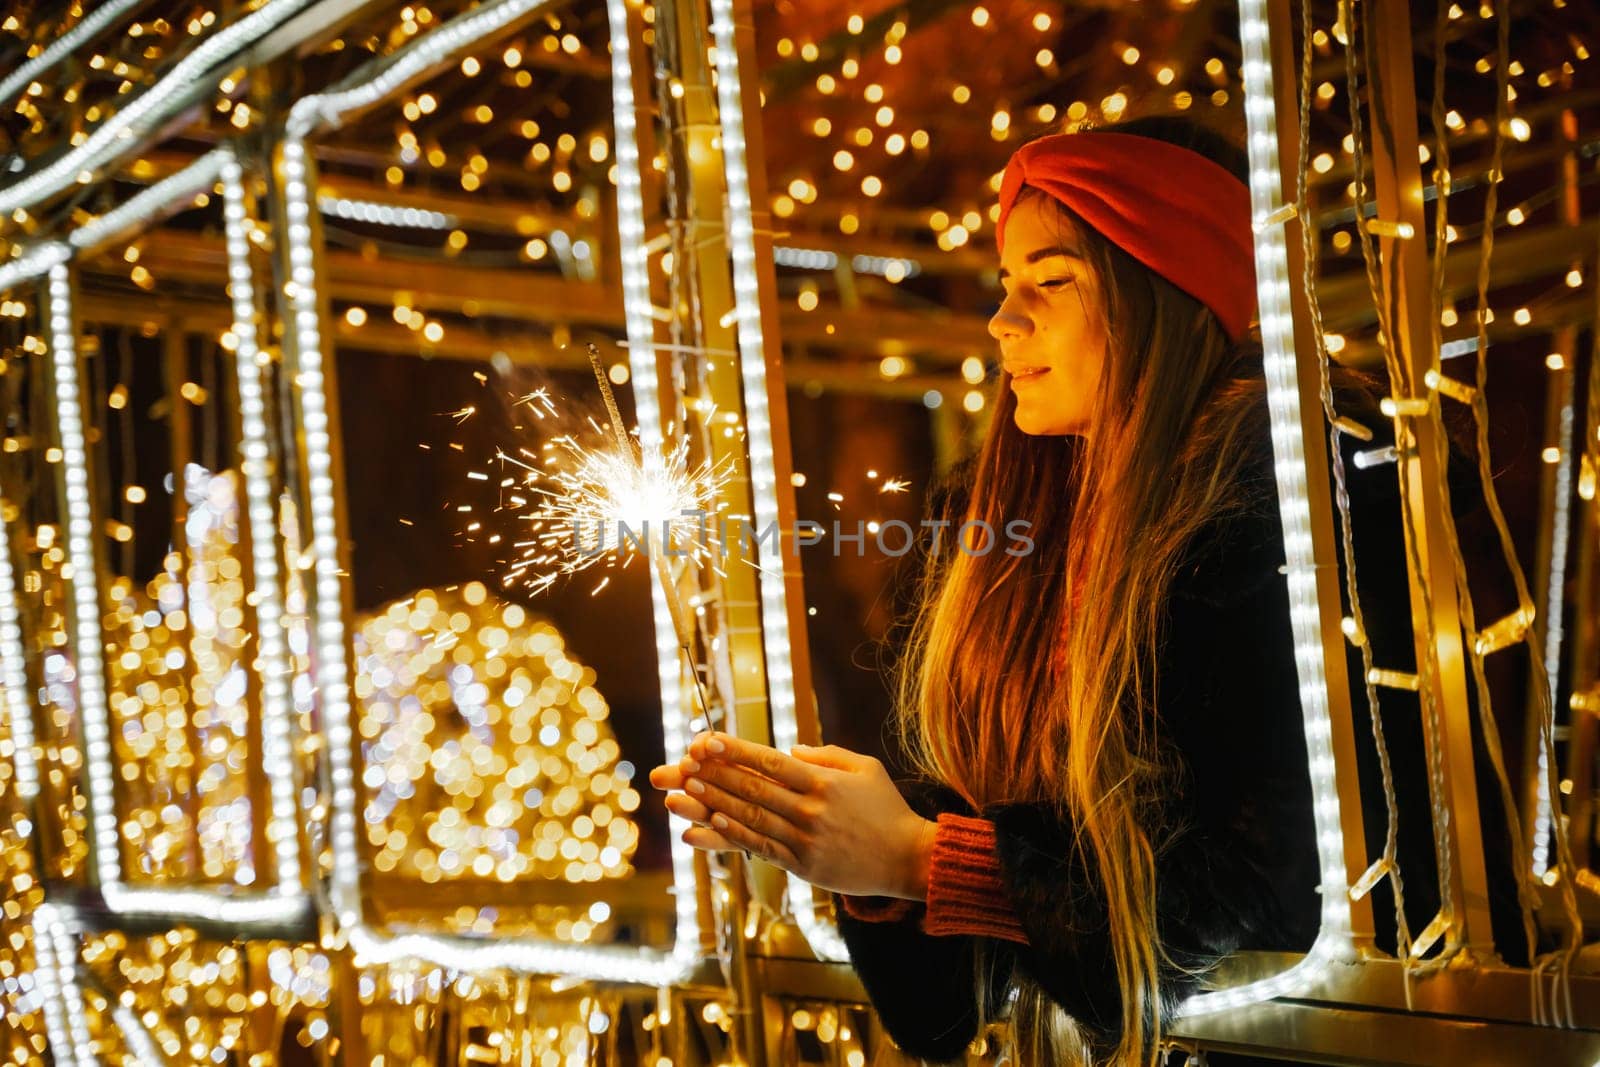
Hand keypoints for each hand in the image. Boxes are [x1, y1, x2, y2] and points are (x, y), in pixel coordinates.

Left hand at [647, 732, 934, 899]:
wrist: (907, 859)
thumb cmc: (886, 809)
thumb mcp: (865, 769)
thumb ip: (827, 755)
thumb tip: (791, 750)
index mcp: (824, 782)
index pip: (772, 762)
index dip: (736, 751)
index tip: (707, 740)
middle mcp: (811, 810)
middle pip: (754, 789)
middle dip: (714, 774)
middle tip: (682, 763)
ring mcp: (805, 840)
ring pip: (751, 819)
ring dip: (714, 803)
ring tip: (685, 790)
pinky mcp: (803, 866)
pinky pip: (761, 848)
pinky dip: (732, 835)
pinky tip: (708, 825)